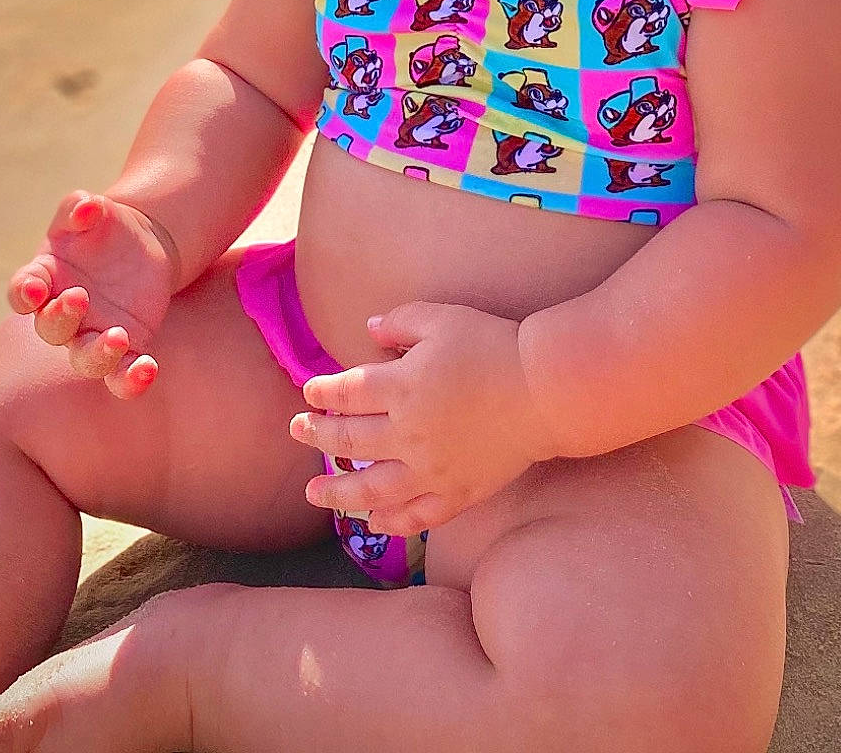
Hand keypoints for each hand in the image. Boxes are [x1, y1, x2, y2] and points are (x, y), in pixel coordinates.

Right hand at [7, 191, 178, 397]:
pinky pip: (121, 375)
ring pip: (85, 359)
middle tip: (79, 298)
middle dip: (61, 317)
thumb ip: (80, 206)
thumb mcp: (90, 210)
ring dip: (97, 354)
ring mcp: (92, 334)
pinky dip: (130, 379)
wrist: (144, 244)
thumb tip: (86, 209)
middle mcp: (61, 314)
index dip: (23, 293)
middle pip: (51, 328)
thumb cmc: (104, 227)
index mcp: (44, 278)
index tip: (34, 289)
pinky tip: (147, 370)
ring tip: (118, 338)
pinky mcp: (125, 347)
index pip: (21, 292)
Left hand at [288, 302, 562, 534]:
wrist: (544, 389)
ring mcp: (432, 469)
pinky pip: (417, 516)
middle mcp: (409, 433)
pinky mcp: (458, 492)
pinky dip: (392, 521)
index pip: (348, 393)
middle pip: (350, 442)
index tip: (309, 392)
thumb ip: (401, 323)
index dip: (323, 393)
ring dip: (337, 492)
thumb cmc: (493, 346)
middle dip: (317, 436)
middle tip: (297, 432)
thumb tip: (368, 331)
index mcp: (402, 387)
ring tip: (313, 494)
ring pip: (372, 489)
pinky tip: (374, 521)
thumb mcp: (444, 318)